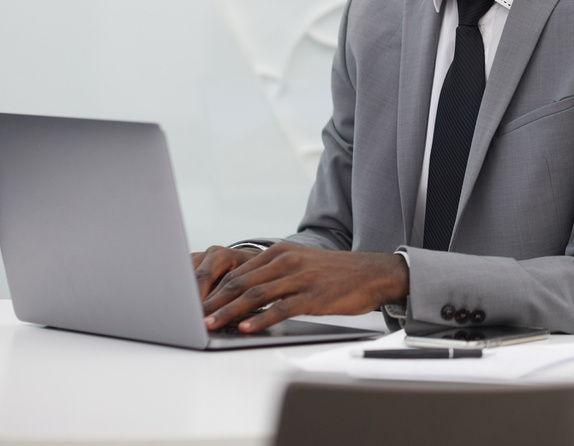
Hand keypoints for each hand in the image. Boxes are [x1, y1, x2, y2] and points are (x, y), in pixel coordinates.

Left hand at [199, 244, 409, 332]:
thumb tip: (242, 295)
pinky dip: (260, 319)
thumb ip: (273, 275)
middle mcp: (288, 261)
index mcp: (281, 252)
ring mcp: (301, 278)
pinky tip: (246, 328)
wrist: (372, 273)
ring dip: (229, 312)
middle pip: (242, 283)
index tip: (196, 304)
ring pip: (256, 295)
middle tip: (194, 316)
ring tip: (211, 324)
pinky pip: (281, 308)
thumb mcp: (301, 264)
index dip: (214, 289)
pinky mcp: (314, 297)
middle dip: (214, 302)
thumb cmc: (334, 273)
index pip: (238, 272)